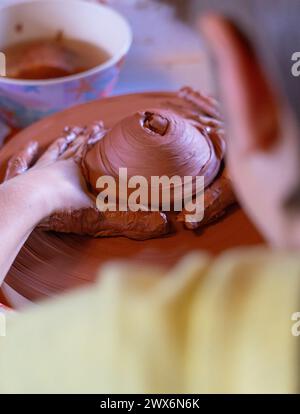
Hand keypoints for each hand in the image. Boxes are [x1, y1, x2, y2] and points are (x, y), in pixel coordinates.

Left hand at [4, 124, 168, 239]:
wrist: (29, 204)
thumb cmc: (63, 208)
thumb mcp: (101, 216)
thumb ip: (130, 219)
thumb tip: (163, 224)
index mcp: (78, 170)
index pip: (90, 150)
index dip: (97, 138)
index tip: (103, 125)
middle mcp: (59, 165)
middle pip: (73, 147)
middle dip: (82, 136)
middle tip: (88, 125)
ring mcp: (38, 169)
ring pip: (51, 150)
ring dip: (60, 141)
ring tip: (66, 131)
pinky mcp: (21, 177)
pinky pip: (24, 161)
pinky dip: (27, 153)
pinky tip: (30, 144)